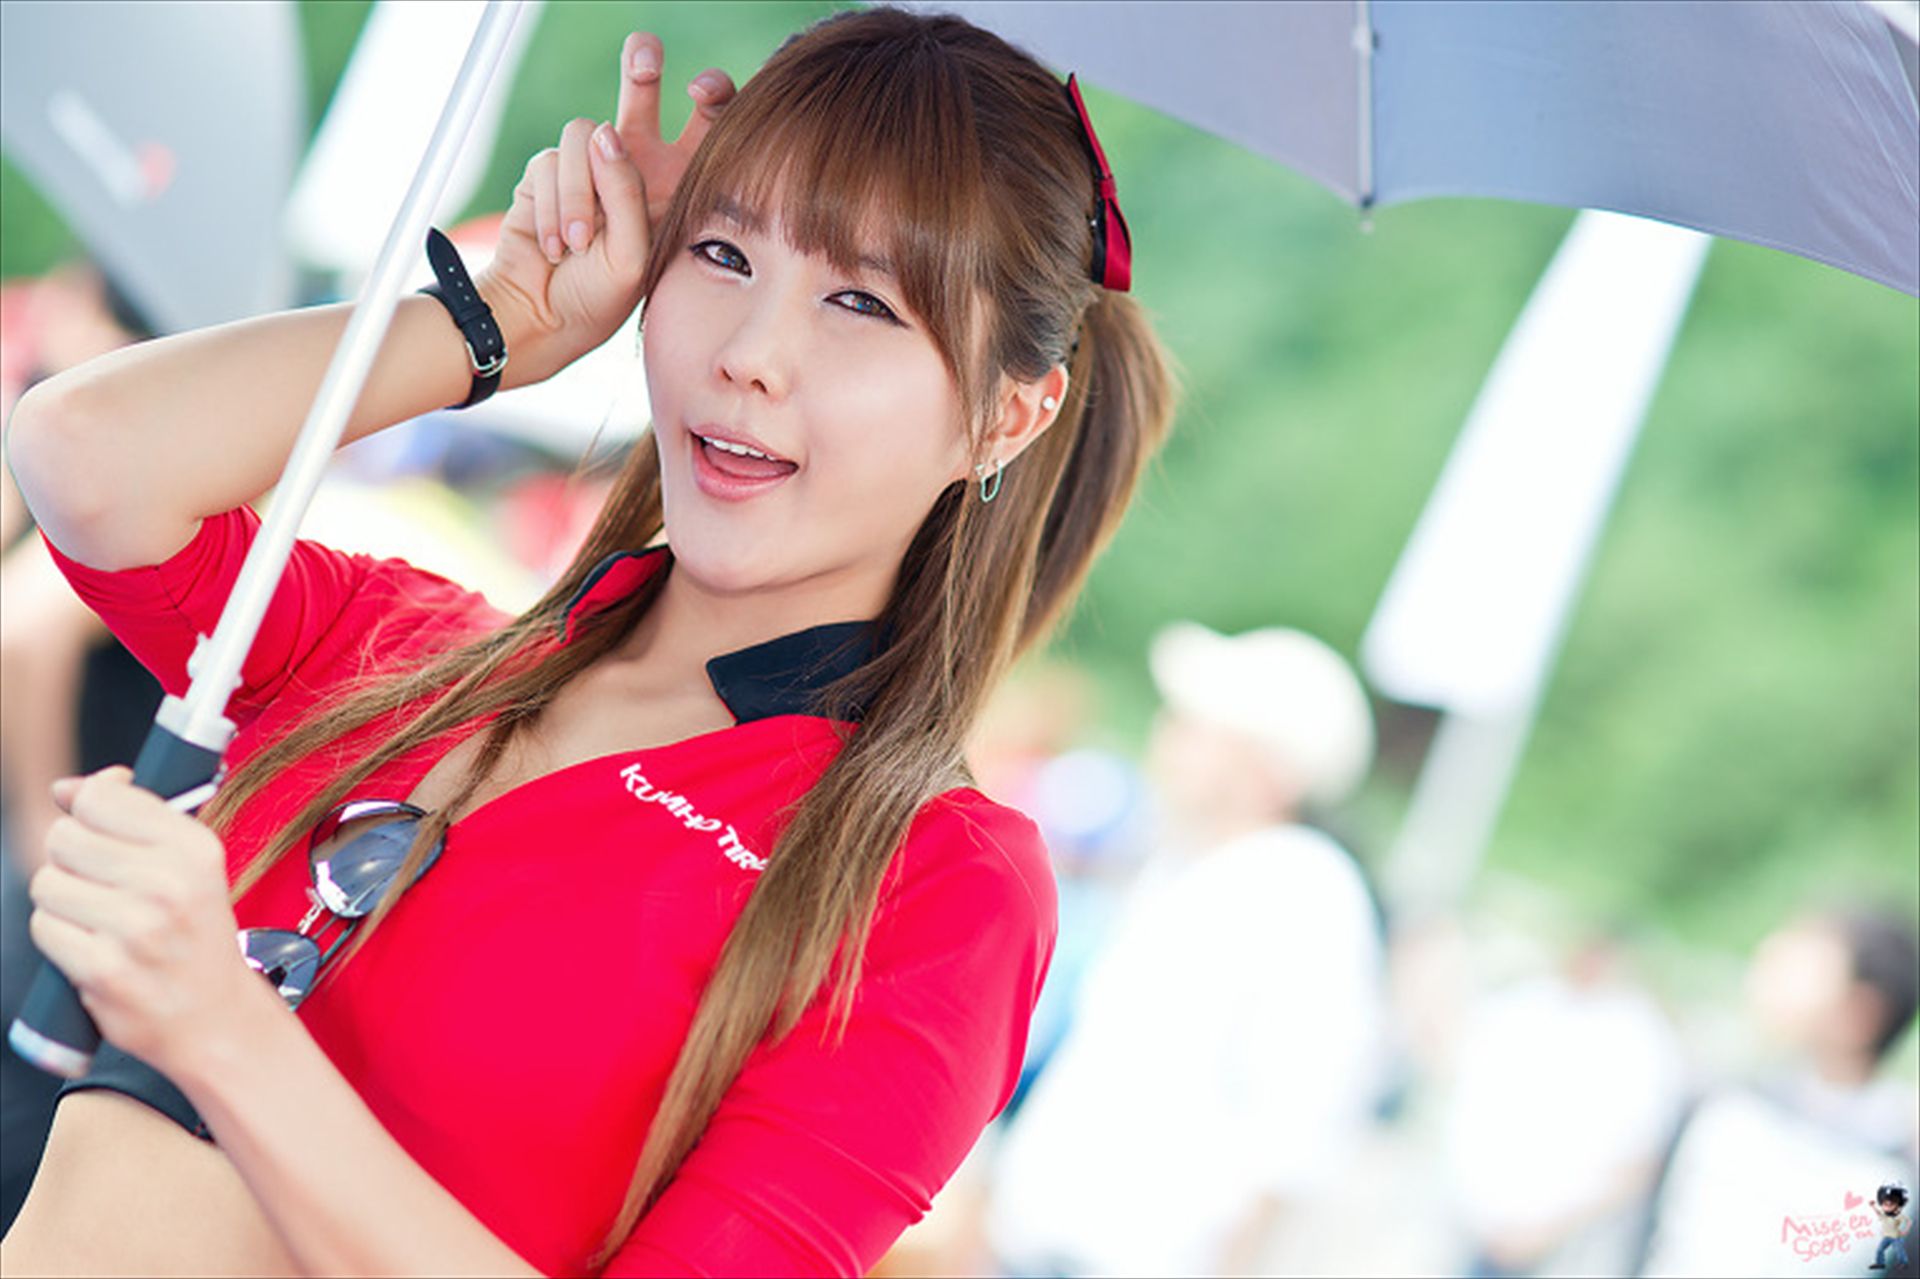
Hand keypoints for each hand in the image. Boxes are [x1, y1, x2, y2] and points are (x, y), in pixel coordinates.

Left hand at [27, 766, 259, 1075]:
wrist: (216, 1017)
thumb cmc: (199, 940)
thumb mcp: (192, 868)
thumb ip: (134, 819)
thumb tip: (68, 788)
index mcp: (196, 850)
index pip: (103, 798)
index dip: (88, 808)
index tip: (99, 827)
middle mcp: (168, 883)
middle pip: (64, 838)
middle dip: (70, 857)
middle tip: (101, 883)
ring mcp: (134, 928)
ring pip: (46, 882)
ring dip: (61, 899)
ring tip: (97, 917)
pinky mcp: (102, 968)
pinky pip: (44, 927)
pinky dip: (58, 935)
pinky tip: (90, 945)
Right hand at [479, 31, 736, 386]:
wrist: (541, 317)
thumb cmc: (599, 298)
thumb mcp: (632, 254)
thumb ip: (628, 194)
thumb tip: (606, 135)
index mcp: (674, 185)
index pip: (701, 130)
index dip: (712, 98)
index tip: (700, 90)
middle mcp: (635, 167)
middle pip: (643, 93)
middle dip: (643, 66)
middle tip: (645, 57)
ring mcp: (590, 166)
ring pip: (587, 131)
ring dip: (579, 194)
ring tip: (576, 243)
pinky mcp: (548, 171)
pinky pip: (552, 161)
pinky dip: (551, 207)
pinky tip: (554, 246)